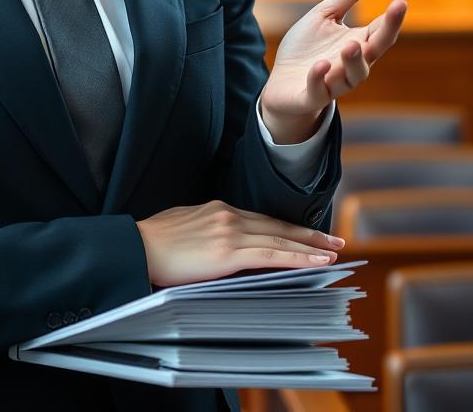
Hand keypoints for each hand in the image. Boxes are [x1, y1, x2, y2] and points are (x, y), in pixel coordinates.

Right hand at [135, 200, 344, 287]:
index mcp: (218, 210)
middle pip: (277, 226)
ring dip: (311, 247)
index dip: (288, 228)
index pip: (262, 219)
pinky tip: (314, 262)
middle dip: (309, 235)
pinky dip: (297, 257)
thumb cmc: (153, 242)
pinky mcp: (227, 251)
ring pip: (280, 239)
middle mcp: (227, 216)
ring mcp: (229, 231)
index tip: (308, 234)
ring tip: (333, 252)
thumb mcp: (185, 226)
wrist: (136, 248)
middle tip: (335, 241)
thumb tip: (223, 245)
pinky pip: (271, 254)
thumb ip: (209, 231)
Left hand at [260, 0, 407, 142]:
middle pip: (374, 51)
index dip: (392, 18)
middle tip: (394, 11)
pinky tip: (320, 65)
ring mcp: (334, 82)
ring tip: (351, 44)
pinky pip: (319, 90)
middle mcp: (352, 65)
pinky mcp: (312, 95)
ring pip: (353, 75)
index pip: (382, 31)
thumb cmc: (308, 48)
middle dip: (386, 33)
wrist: (282, 84)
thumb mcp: (326, 15)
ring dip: (354, 60)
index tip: (401, 1)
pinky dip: (319, 78)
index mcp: (359, 43)